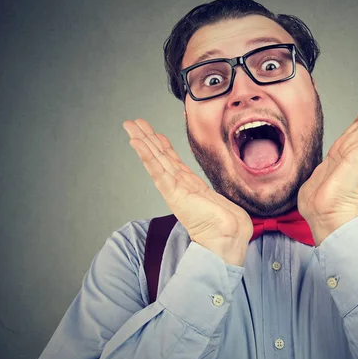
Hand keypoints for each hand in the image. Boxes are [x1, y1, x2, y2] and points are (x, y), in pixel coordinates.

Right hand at [123, 118, 252, 265]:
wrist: (228, 235)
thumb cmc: (228, 224)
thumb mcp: (222, 202)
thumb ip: (219, 197)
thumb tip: (225, 199)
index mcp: (190, 185)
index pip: (173, 161)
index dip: (162, 145)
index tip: (154, 132)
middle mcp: (179, 185)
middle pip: (160, 156)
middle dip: (146, 138)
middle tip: (132, 123)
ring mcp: (174, 188)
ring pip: (155, 159)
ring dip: (142, 141)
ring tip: (130, 127)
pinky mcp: (173, 193)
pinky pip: (157, 171)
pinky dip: (146, 156)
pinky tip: (137, 144)